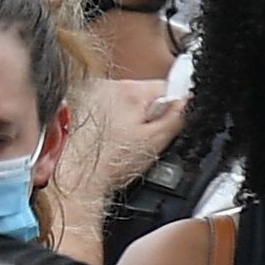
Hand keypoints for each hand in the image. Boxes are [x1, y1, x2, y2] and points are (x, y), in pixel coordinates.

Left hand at [75, 72, 187, 187]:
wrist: (72, 178)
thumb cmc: (110, 163)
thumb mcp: (156, 140)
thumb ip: (179, 115)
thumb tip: (192, 99)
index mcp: (129, 90)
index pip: (168, 87)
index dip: (173, 109)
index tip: (166, 126)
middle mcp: (106, 85)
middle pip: (144, 95)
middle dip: (149, 114)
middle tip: (141, 139)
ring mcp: (88, 94)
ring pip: (125, 102)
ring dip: (129, 117)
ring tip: (122, 141)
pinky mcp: (75, 105)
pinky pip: (105, 108)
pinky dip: (110, 121)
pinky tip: (107, 139)